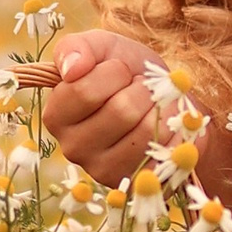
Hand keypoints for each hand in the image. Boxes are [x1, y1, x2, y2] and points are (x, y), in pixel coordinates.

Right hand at [44, 28, 161, 185]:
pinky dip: (174, 131)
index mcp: (56, 115)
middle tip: (141, 87)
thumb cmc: (128, 73)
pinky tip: (166, 126)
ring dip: (160, 108)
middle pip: (120, 111)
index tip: (120, 70)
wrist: (166, 100)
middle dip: (141, 89)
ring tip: (153, 105)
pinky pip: (164, 152)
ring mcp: (104, 170)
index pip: (83, 91)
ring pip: (145, 131)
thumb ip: (77, 48)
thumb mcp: (102, 48)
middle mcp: (73, 148)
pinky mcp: (135, 183)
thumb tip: (72, 69)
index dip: (112, 72)